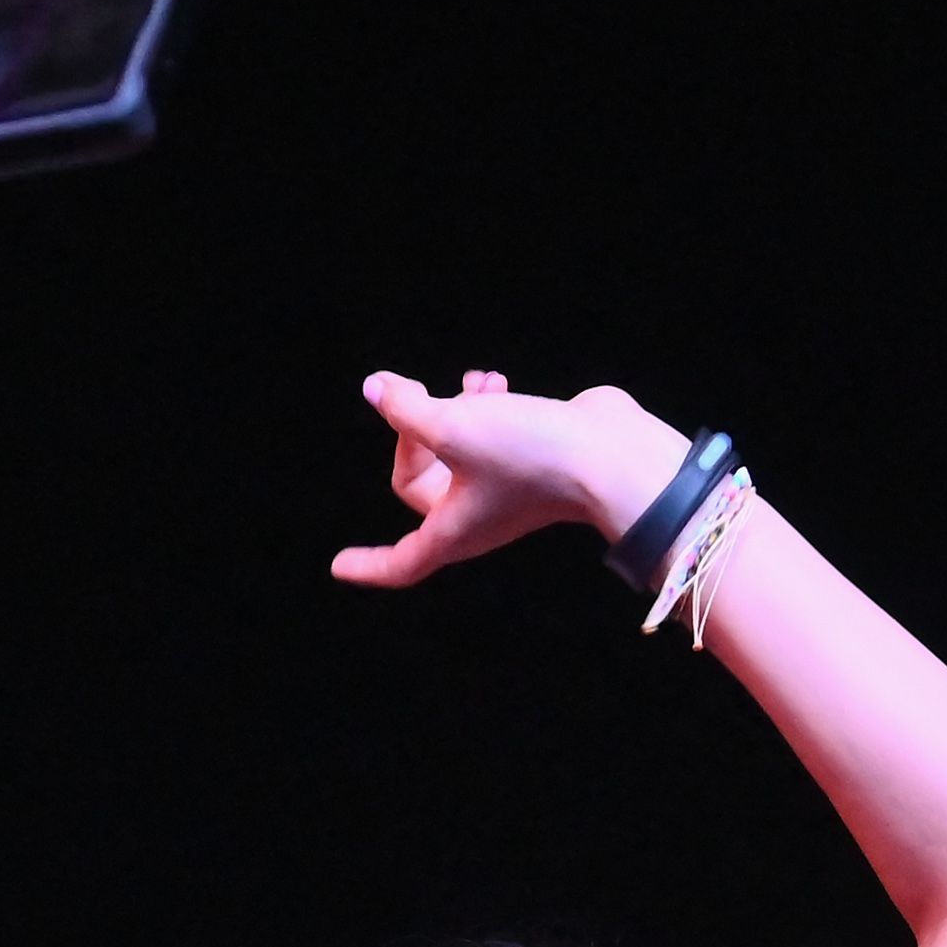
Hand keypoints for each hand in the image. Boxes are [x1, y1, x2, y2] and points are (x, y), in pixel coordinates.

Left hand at [329, 371, 697, 591]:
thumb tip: (376, 389)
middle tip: (419, 396)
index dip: (368, 564)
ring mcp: (508, 491)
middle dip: (413, 436)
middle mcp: (478, 518)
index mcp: (453, 531)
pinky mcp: (533, 461)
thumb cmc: (529, 454)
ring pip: (456, 451)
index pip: (401, 562)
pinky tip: (496, 380)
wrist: (609, 453)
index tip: (338, 566)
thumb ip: (405, 409)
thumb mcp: (453, 426)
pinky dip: (485, 407)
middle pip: (422, 485)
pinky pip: (490, 436)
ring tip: (474, 383)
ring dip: (453, 410)